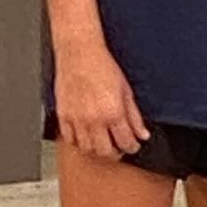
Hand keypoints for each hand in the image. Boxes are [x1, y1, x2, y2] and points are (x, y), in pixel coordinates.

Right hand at [54, 38, 150, 158]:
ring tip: (103, 142)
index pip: (126, 142)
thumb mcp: (126, 90)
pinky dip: (78, 142)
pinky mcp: (63, 117)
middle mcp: (94, 120)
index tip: (134, 145)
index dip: (133, 147)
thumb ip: (135, 115)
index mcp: (113, 113)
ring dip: (96, 150)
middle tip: (119, 147)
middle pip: (106, 152)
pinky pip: (70, 140)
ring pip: (87, 149)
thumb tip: (142, 132)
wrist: (79, 53)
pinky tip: (85, 135)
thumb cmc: (102, 66)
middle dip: (116, 153)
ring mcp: (77, 120)